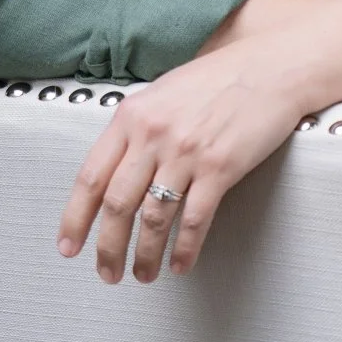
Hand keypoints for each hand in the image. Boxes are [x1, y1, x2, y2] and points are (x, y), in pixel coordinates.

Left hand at [56, 42, 308, 284]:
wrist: (271, 68)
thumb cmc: (220, 77)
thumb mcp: (163, 93)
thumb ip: (136, 129)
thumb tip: (115, 169)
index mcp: (133, 116)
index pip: (91, 176)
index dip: (75, 218)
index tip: (70, 245)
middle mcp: (154, 135)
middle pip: (118, 205)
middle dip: (108, 248)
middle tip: (108, 272)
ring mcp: (186, 153)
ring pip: (153, 218)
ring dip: (145, 254)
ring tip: (144, 274)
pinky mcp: (220, 167)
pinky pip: (194, 219)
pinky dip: (184, 249)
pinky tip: (180, 264)